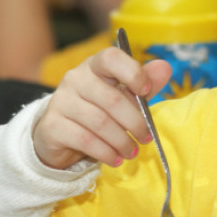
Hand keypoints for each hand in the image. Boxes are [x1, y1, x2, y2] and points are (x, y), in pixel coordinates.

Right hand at [33, 47, 171, 169]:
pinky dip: (105, 152)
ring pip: (100, 122)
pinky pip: (85, 140)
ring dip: (122, 141)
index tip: (146, 90)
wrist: (62, 135)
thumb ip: (144, 83)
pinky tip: (115, 159)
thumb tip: (165, 67)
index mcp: (95, 66)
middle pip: (112, 99)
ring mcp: (61, 101)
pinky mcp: (52, 125)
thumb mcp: (125, 96)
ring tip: (132, 152)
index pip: (111, 58)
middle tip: (146, 138)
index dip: (132, 72)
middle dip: (135, 123)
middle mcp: (75, 79)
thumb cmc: (100, 111)